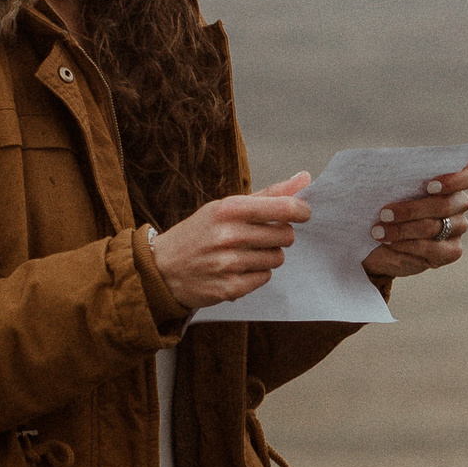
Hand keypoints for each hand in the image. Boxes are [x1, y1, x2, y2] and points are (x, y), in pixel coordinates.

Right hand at [147, 177, 312, 313]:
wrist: (162, 268)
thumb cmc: (199, 232)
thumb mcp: (226, 206)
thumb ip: (268, 194)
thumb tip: (305, 178)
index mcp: (228, 209)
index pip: (283, 208)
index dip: (300, 210)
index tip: (302, 212)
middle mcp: (229, 236)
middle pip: (286, 235)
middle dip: (279, 235)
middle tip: (260, 235)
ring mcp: (229, 264)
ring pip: (278, 258)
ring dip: (268, 255)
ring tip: (245, 252)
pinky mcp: (230, 288)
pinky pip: (265, 277)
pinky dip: (257, 273)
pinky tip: (238, 268)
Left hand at [366, 162, 467, 280]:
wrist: (378, 238)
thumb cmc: (386, 203)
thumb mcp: (389, 187)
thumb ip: (399, 177)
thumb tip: (390, 170)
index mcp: (453, 180)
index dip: (457, 180)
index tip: (429, 186)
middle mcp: (460, 203)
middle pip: (445, 205)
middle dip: (411, 210)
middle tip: (384, 213)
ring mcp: (458, 228)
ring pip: (434, 227)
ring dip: (403, 230)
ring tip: (378, 231)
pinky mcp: (451, 251)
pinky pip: (433, 249)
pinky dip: (408, 246)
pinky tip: (390, 243)